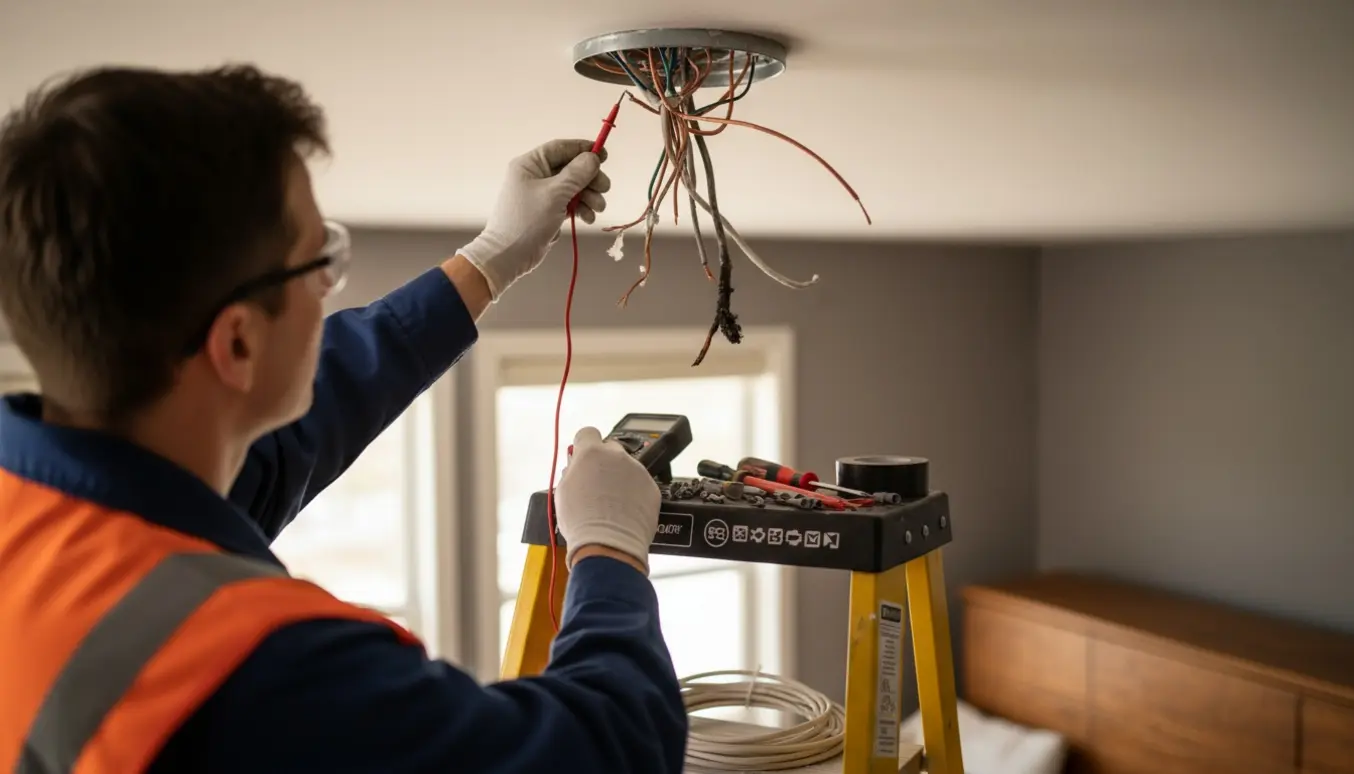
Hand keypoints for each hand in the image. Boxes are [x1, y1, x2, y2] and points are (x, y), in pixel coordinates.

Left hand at [457, 139, 610, 300]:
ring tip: (598, 208)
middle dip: (590, 178)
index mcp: (530, 164)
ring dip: (589, 196)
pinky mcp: (548, 211)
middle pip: (571, 168)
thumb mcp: (554, 194)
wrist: (508, 256)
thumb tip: (592, 158)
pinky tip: (588, 218)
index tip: (605, 156)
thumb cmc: (527, 221)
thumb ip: (576, 174)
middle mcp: (536, 176)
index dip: (583, 149)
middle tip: (605, 188)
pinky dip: (582, 209)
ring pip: (573, 187)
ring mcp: (542, 195)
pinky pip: (570, 203)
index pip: (560, 148)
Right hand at [554, 426, 659, 571]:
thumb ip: (572, 472)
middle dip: (604, 463)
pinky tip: (626, 512)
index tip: (583, 458)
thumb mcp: (562, 493)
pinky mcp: (652, 487)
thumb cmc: (581, 522)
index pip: (587, 434)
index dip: (584, 446)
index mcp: (591, 453)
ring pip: (627, 468)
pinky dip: (635, 494)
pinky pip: (641, 485)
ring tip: (612, 505)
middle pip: (610, 449)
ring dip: (621, 480)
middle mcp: (617, 456)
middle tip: (598, 485)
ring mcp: (637, 471)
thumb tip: (576, 467)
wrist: (609, 545)